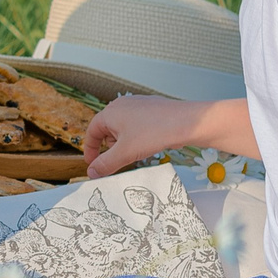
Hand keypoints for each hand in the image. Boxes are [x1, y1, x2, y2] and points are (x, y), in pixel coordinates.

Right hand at [80, 95, 196, 177]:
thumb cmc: (154, 132)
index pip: (92, 132)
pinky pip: (138, 124)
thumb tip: (92, 172)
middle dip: (111, 147)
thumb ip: (106, 164)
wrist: (187, 122)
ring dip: (126, 142)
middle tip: (120, 159)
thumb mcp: (125, 153)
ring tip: (138, 151)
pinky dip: (139, 136)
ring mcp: (138, 105)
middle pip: (107, 130)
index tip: (92, 163)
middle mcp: (122, 105)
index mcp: (110, 112)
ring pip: (124, 128)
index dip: (90, 150)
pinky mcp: (152, 108)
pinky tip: (150, 143)